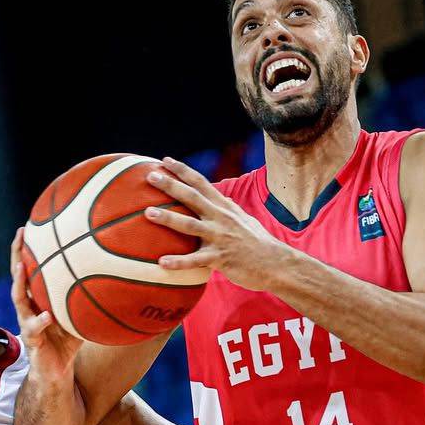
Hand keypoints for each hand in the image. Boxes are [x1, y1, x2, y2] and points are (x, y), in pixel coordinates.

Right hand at [10, 228, 83, 380]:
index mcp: (37, 298)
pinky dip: (40, 321)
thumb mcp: (79, 316)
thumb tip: (113, 277)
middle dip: (17, 254)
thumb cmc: (68, 341)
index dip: (28, 248)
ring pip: (19, 300)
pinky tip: (47, 316)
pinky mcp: (32, 341)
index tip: (30, 225)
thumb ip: (88, 298)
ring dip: (20, 283)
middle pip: (18, 277)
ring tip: (23, 267)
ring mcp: (27, 323)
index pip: (30, 268)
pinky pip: (34, 329)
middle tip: (21, 234)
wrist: (56, 371)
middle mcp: (28, 307)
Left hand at [144, 158, 283, 291]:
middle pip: (192, 197)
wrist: (277, 264)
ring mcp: (220, 237)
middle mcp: (221, 218)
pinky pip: (196, 261)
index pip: (201, 183)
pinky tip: (162, 263)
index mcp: (224, 207)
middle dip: (171, 185)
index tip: (165, 160)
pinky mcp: (221, 259)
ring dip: (168, 218)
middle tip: (150, 176)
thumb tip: (215, 199)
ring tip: (148, 213)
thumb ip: (225, 209)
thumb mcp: (242, 219)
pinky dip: (178, 262)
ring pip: (190, 225)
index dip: (183, 171)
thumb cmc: (257, 243)